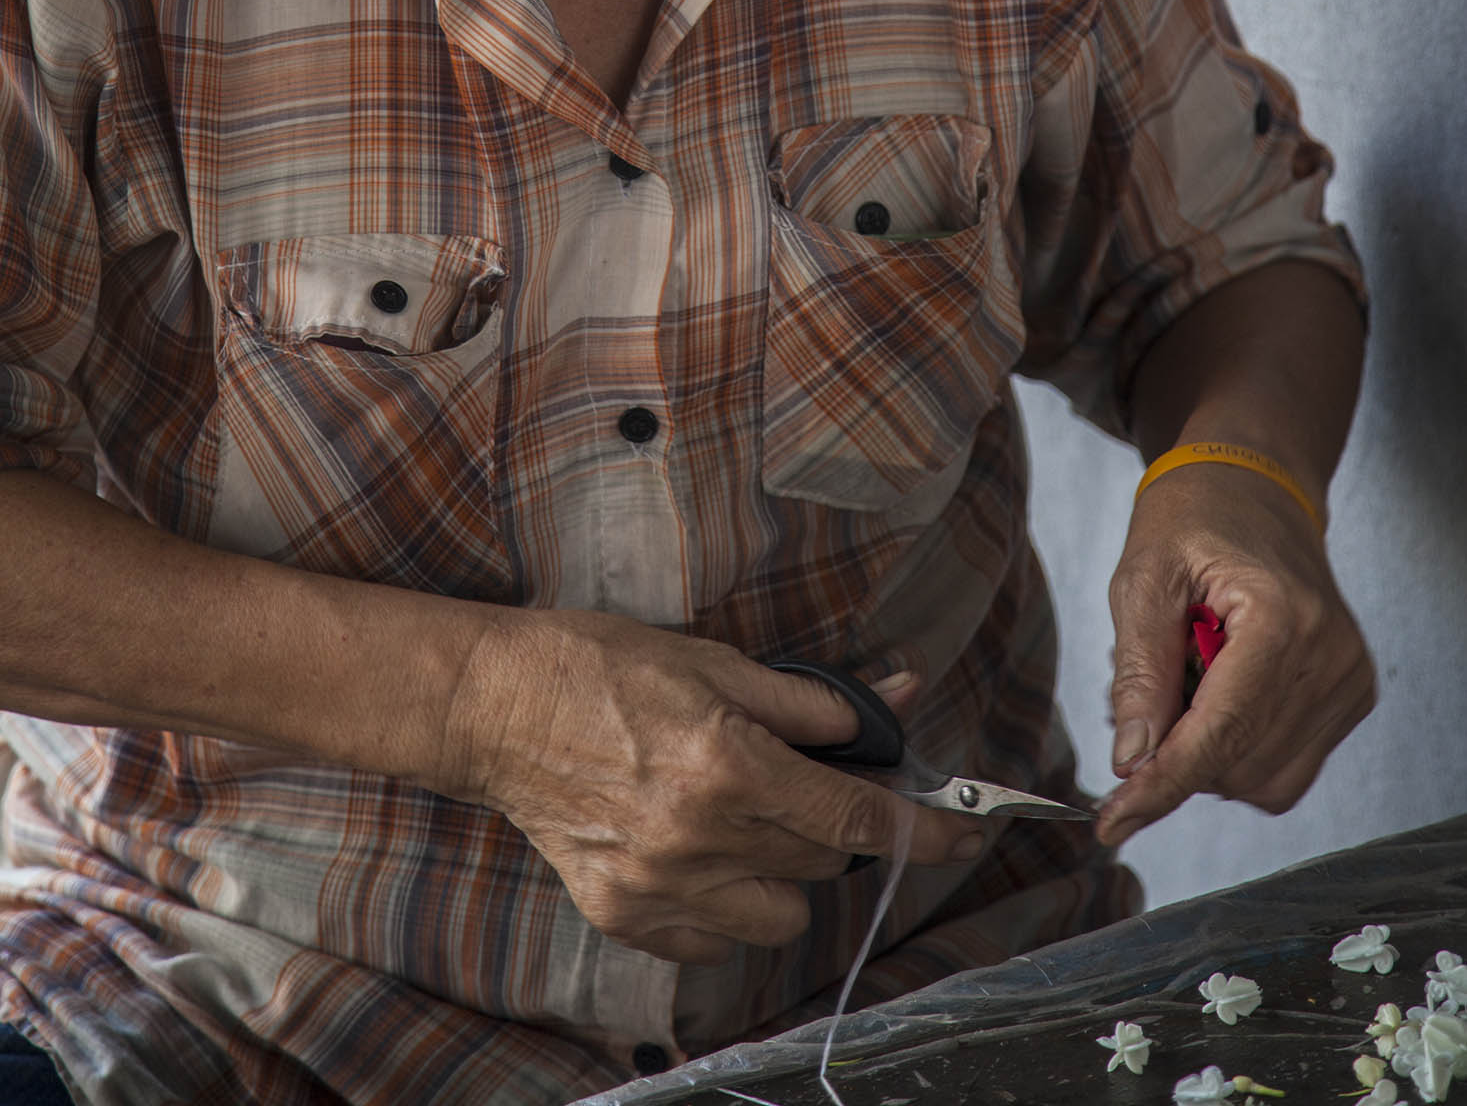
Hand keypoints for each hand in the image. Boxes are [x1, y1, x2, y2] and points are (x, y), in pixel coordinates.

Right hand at [433, 609, 977, 963]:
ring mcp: (660, 887)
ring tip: (742, 816)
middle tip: (802, 779)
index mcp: (728, 765)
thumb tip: (886, 711)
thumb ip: (809, 701)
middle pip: (823, 863)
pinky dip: (728, 903)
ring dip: (785, 872)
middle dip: (833, 823)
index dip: (920, 829)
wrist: (495, 706)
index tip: (962, 833)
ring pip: (780, 915)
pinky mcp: (624, 915)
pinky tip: (700, 849)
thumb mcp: (714, 660)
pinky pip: (717, 940)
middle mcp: (700, 838)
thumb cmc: (601, 664)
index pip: (855, 819)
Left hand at [1096, 465, 1375, 845]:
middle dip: (1177, 753)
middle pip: (1238, 765)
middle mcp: (1330, 656)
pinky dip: (1238, 750)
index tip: (1110, 823)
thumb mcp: (1143, 579)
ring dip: (1208, 753)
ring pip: (1263, 780)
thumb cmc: (1192, 521)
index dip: (1160, 786)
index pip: (1220, 733)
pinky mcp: (1351, 697)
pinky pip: (1285, 768)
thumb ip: (1139, 673)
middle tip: (1152, 686)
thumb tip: (1132, 760)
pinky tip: (1221, 691)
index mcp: (1281, 618)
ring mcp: (1349, 681)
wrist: (1253, 490)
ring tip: (1192, 674)